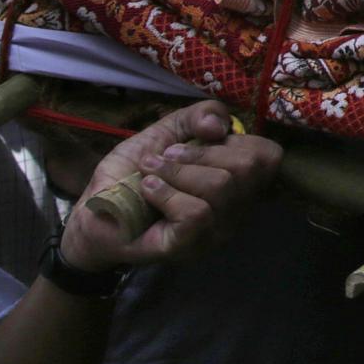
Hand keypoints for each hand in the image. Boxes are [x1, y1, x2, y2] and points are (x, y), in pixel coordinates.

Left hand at [59, 101, 278, 271]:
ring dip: (176, 172)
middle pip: (248, 167)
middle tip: (167, 156)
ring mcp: (215, 233)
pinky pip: (196, 213)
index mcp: (238, 182)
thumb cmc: (134, 173)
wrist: (94, 211)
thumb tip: (219, 126)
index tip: (200, 141)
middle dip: (200, 152)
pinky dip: (166, 193)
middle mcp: (236, 209)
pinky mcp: (189, 247)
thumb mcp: (167, 132)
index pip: (269, 156)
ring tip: (151, 173)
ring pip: (221, 187)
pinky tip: (148, 191)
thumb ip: (198, 116)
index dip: (235, 140)